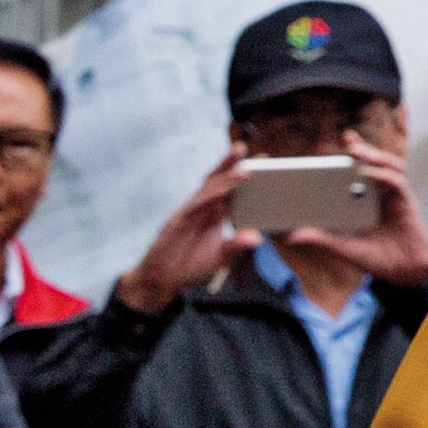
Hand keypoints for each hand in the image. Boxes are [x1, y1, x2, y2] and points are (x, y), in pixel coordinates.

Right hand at [119, 160, 252, 312]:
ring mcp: (188, 213)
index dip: (244, 174)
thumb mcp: (221, 257)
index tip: (263, 159)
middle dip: (230, 164)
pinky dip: (207, 198)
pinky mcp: (176, 223)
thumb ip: (237, 246)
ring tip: (243, 169)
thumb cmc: (192, 265)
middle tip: (244, 147)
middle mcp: (203, 208)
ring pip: (206, 191)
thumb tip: (257, 238)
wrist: (163, 280)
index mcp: (215, 213)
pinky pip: (193, 207)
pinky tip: (220, 192)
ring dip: (223, 179)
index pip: (232, 190)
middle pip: (217, 181)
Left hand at [279, 121, 427, 287]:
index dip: (347, 156)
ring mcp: (393, 196)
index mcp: (362, 200)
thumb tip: (292, 236)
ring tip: (358, 151)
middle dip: (361, 148)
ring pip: (388, 166)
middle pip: (373, 162)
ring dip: (375, 156)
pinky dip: (384, 176)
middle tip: (348, 139)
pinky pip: (396, 182)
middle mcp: (379, 193)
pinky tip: (371, 174)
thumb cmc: (374, 258)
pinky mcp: (406, 202)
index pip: (354, 172)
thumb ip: (321, 239)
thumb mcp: (342, 248)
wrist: (403, 272)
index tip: (330, 144)